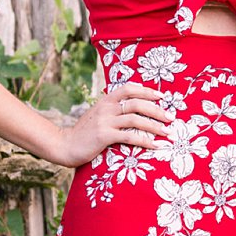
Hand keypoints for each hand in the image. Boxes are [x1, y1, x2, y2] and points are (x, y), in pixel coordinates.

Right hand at [54, 76, 172, 169]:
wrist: (65, 145)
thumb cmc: (84, 132)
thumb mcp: (97, 114)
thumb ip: (112, 109)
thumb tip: (133, 107)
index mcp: (105, 100)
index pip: (129, 88)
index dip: (147, 91)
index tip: (162, 96)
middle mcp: (106, 108)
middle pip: (137, 103)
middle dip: (157, 110)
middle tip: (171, 117)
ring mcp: (105, 121)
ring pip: (136, 119)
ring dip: (155, 126)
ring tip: (168, 133)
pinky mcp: (104, 136)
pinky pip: (129, 137)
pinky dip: (145, 141)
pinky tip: (155, 146)